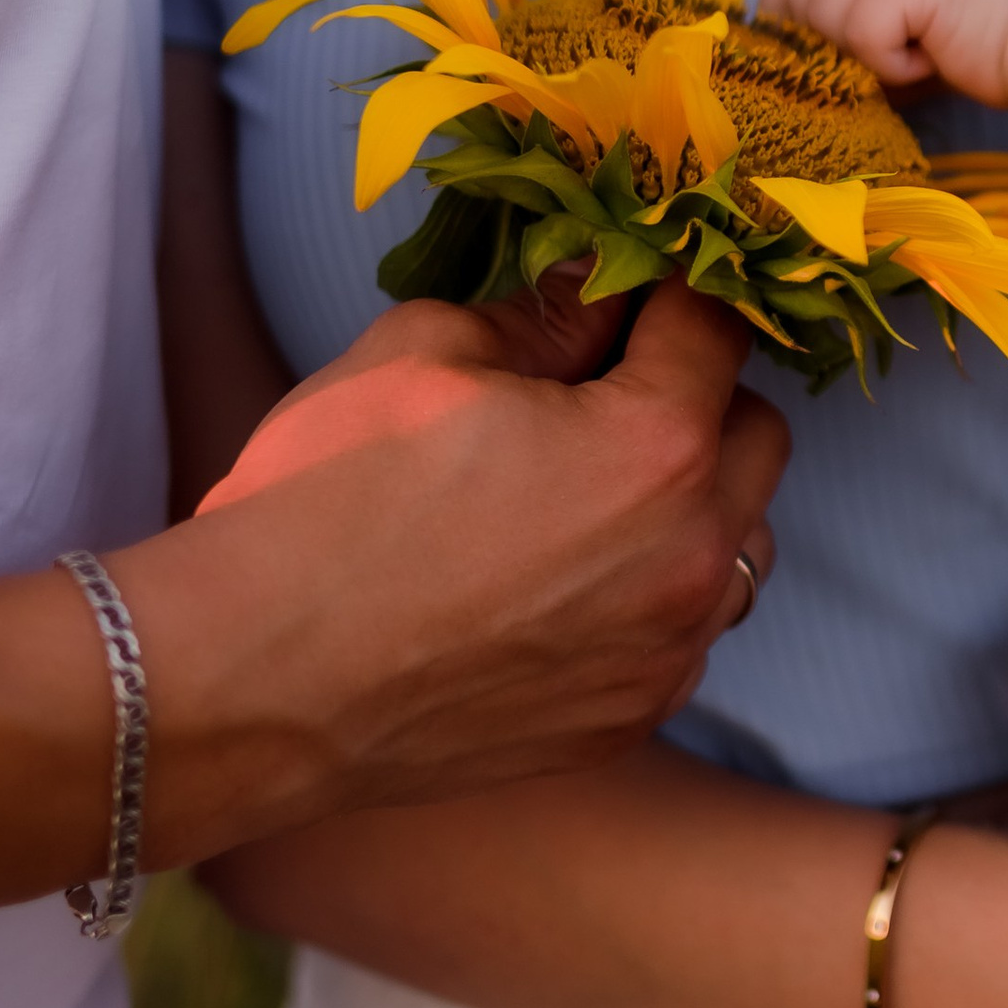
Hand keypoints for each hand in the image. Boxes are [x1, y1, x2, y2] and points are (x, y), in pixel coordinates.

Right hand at [118, 284, 787, 855]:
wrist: (252, 680)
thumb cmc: (324, 505)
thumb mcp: (424, 353)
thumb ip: (541, 315)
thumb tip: (595, 290)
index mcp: (655, 448)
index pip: (713, 329)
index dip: (667, 292)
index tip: (627, 289)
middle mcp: (691, 557)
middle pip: (756, 436)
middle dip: (697, 394)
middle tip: (603, 384)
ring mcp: (667, 651)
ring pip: (737, 543)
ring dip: (691, 501)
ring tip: (585, 490)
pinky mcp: (630, 718)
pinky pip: (684, 630)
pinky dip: (650, 591)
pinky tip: (559, 581)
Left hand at [761, 0, 1007, 105]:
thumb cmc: (975, 49)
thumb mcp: (894, 35)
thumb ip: (843, 33)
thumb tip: (786, 66)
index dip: (787, 18)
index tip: (817, 58)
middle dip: (822, 42)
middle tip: (882, 60)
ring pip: (822, 14)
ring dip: (863, 54)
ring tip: (916, 53)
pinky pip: (861, 33)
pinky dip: (891, 63)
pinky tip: (931, 56)